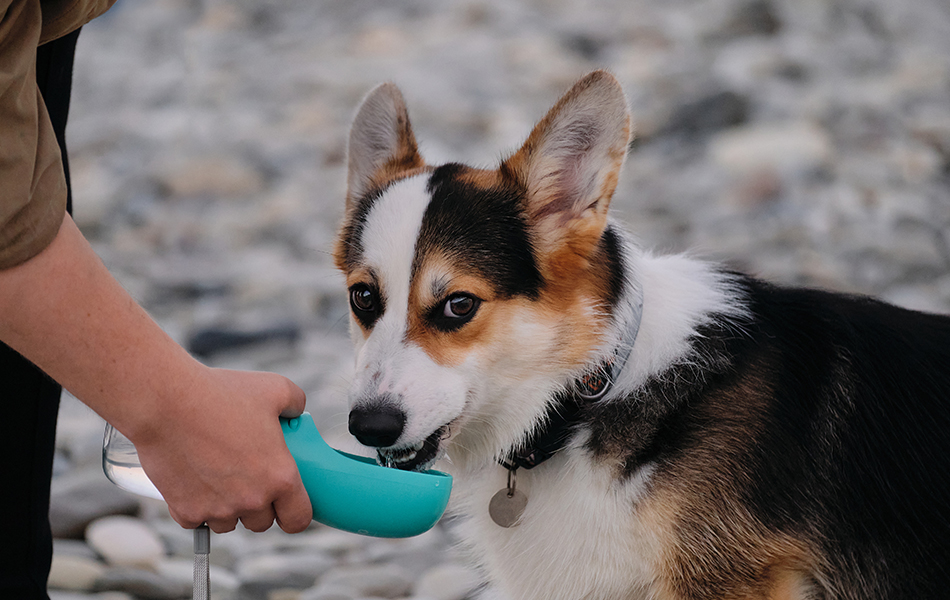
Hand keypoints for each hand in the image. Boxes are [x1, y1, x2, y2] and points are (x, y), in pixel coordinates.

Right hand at [131, 367, 312, 533]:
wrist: (165, 401)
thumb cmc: (220, 393)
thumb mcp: (275, 388)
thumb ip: (295, 404)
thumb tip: (296, 413)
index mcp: (280, 477)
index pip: (298, 520)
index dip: (295, 513)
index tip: (287, 505)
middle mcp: (251, 500)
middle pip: (262, 523)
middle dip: (259, 506)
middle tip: (249, 478)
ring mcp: (217, 509)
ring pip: (229, 523)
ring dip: (228, 508)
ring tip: (220, 474)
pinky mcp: (185, 511)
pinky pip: (197, 520)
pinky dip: (197, 505)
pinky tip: (195, 478)